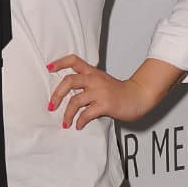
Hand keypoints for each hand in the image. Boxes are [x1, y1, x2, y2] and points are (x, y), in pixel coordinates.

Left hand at [47, 53, 184, 128]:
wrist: (138, 96)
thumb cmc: (119, 91)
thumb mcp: (102, 81)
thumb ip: (86, 82)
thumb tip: (66, 93)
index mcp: (93, 72)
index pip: (74, 60)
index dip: (60, 62)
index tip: (49, 68)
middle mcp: (95, 79)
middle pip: (69, 81)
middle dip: (57, 95)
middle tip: (51, 106)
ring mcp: (100, 92)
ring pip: (75, 100)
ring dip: (67, 114)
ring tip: (65, 123)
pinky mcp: (105, 104)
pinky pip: (86, 114)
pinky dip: (80, 121)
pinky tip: (79, 125)